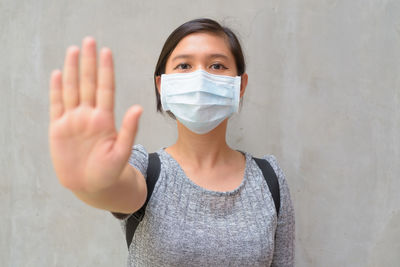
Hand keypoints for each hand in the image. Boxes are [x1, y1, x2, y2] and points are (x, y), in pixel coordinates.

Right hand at [49, 37, 141, 192]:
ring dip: (72, 70)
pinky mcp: (59, 129)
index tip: (107, 51)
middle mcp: (89, 115)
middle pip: (88, 83)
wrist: (92, 186)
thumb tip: (138, 108)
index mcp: (105, 119)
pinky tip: (58, 74)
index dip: (106, 70)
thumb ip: (129, 130)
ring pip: (72, 90)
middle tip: (89, 40)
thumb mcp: (122, 152)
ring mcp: (73, 120)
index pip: (106, 89)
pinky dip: (56, 90)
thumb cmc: (110, 171)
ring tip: (74, 50)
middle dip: (89, 62)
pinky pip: (57, 105)